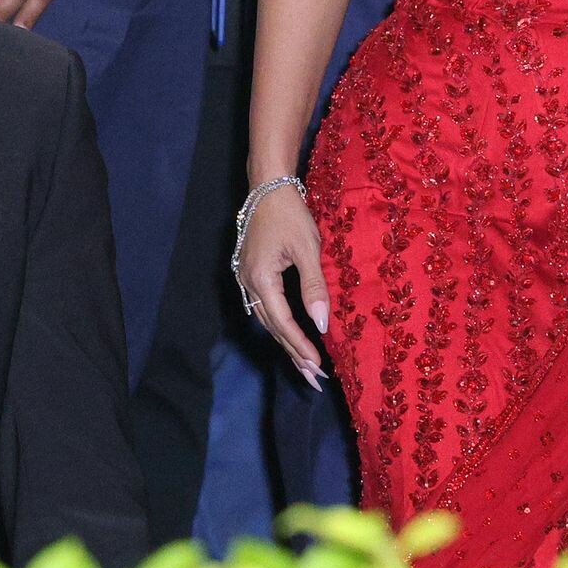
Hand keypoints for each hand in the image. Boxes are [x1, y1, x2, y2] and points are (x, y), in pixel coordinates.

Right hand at [236, 184, 330, 388]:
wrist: (268, 188)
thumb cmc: (291, 215)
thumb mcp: (307, 249)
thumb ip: (314, 287)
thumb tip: (321, 324)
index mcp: (260, 280)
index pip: (282, 323)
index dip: (300, 345)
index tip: (318, 365)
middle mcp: (248, 285)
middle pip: (272, 328)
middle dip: (293, 353)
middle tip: (313, 379)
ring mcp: (246, 280)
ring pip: (268, 320)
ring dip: (287, 342)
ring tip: (306, 365)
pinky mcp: (250, 275)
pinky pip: (266, 308)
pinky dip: (281, 325)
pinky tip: (291, 335)